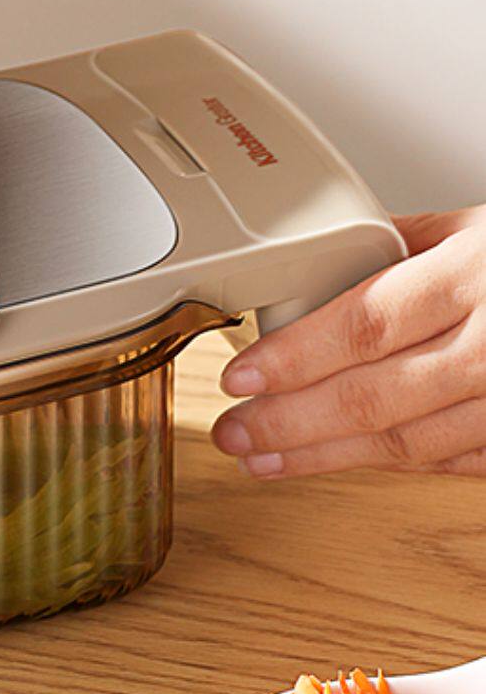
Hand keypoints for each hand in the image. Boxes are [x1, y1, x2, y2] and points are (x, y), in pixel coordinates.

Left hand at [213, 208, 485, 476]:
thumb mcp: (477, 229)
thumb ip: (398, 244)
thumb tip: (317, 257)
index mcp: (473, 277)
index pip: (367, 324)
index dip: (295, 357)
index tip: (240, 377)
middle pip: (371, 396)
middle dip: (287, 421)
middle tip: (232, 430)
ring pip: (400, 443)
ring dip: (318, 455)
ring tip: (259, 456)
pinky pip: (437, 463)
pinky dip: (376, 464)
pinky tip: (326, 459)